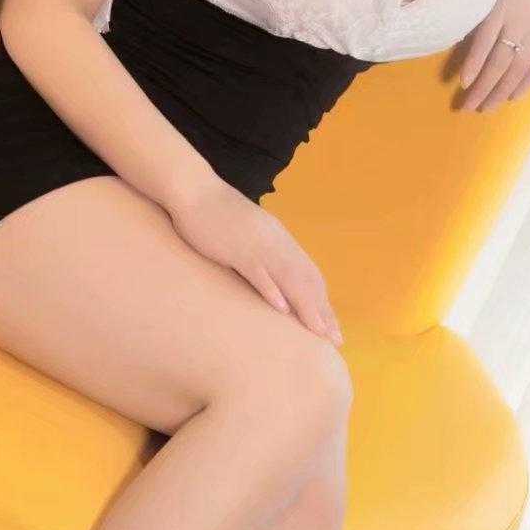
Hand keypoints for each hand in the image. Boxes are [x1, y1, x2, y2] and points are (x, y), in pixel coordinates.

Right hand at [166, 179, 343, 347]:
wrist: (195, 191)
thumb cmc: (219, 215)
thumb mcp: (250, 233)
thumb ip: (264, 252)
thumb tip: (272, 277)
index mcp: (281, 241)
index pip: (310, 275)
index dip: (322, 302)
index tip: (331, 327)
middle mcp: (277, 244)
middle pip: (307, 281)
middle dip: (322, 311)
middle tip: (334, 339)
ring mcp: (258, 246)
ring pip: (289, 279)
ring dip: (306, 307)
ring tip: (317, 332)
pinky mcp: (237, 249)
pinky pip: (257, 271)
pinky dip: (271, 289)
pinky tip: (282, 308)